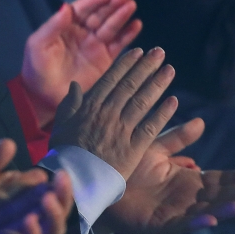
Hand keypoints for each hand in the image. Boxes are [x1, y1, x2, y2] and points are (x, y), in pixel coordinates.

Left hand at [20, 0, 141, 126]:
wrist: (44, 97)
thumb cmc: (36, 69)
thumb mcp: (38, 45)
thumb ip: (53, 26)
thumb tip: (66, 6)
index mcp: (66, 26)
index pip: (82, 8)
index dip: (94, 0)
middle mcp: (82, 33)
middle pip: (100, 14)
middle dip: (112, 4)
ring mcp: (95, 46)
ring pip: (111, 27)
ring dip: (121, 16)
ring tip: (130, 5)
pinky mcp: (105, 60)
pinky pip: (118, 45)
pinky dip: (128, 35)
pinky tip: (136, 25)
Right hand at [48, 47, 177, 180]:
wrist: (73, 181)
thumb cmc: (64, 154)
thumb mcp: (61, 125)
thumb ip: (69, 104)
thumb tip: (74, 84)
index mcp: (89, 107)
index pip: (111, 79)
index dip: (126, 64)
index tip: (138, 52)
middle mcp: (107, 114)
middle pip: (130, 85)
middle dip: (146, 67)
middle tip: (160, 52)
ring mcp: (121, 130)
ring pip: (142, 102)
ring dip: (157, 84)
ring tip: (169, 70)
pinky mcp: (133, 149)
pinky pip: (151, 127)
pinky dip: (162, 113)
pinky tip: (173, 101)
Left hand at [95, 119, 234, 233]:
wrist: (101, 183)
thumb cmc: (129, 167)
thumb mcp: (156, 150)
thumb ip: (177, 139)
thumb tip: (201, 122)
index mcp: (186, 180)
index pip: (217, 179)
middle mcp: (184, 198)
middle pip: (217, 197)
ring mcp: (173, 212)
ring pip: (204, 213)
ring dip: (223, 211)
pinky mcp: (158, 225)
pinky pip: (180, 225)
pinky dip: (196, 223)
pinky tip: (211, 220)